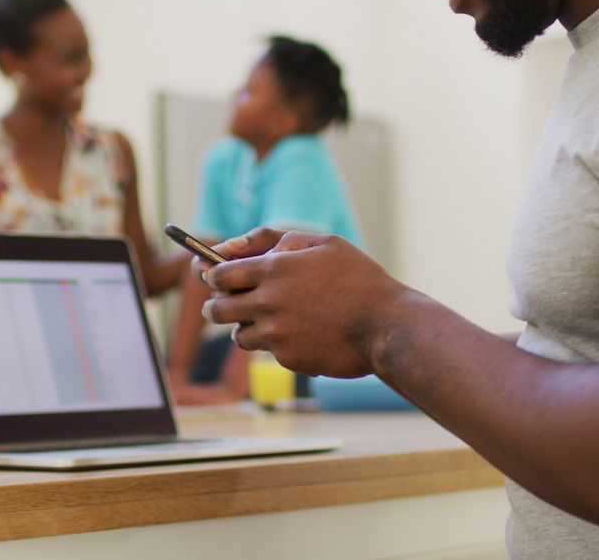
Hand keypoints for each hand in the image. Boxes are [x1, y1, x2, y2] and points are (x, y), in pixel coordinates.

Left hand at [199, 228, 404, 378]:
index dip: (212, 275)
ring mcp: (275, 334)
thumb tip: (232, 246)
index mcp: (272, 269)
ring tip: (271, 319)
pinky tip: (301, 334)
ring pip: (238, 335)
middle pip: (216, 308)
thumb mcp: (322, 243)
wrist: (386, 326)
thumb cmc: (358, 279)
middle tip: (224, 303)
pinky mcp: (287, 358)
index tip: (214, 278)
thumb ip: (277, 239)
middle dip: (217, 305)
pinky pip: (268, 352)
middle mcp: (266, 303)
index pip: (217, 274)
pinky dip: (277, 344)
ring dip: (247, 327)